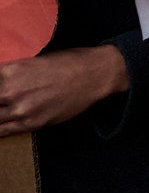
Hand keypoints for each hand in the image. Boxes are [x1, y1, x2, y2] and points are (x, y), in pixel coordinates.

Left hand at [0, 47, 129, 134]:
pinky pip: (3, 132)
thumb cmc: (68, 63)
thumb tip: (2, 82)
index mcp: (9, 71)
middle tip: (1, 101)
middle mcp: (9, 90)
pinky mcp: (31, 123)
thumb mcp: (35, 60)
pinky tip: (0, 125)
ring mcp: (20, 109)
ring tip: (2, 111)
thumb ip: (12, 73)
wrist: (95, 74)